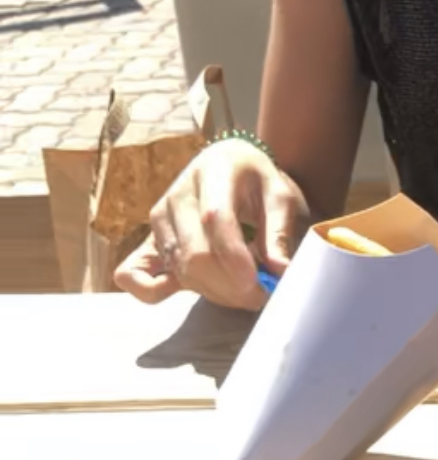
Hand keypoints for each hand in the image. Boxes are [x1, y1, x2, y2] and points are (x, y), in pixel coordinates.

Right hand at [114, 138, 309, 308]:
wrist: (226, 165)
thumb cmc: (256, 182)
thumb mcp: (279, 196)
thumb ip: (279, 233)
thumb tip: (280, 272)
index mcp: (213, 173)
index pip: (216, 220)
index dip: (235, 258)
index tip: (259, 283)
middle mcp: (179, 195)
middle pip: (196, 254)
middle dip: (231, 286)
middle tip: (261, 294)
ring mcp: (160, 217)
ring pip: (182, 270)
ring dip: (215, 292)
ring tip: (242, 288)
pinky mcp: (150, 238)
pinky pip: (135, 272)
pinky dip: (153, 291)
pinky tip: (182, 292)